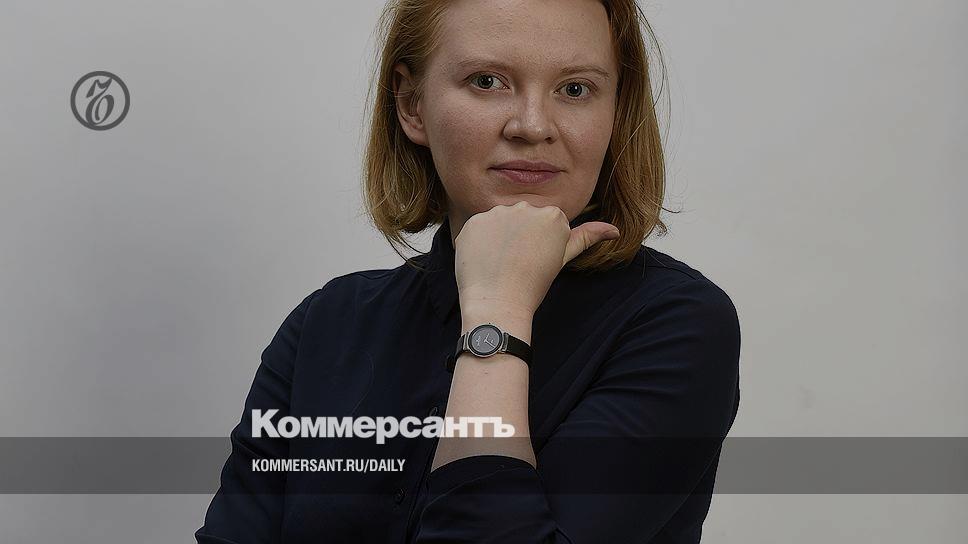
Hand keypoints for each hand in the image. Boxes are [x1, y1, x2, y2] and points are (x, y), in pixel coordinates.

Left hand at [454, 201, 619, 318]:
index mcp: (554, 215)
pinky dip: (479, 242)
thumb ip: (586, 238)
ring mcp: (498, 212)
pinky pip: (478, 227)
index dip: (537, 244)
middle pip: (522, 217)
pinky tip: (483, 260)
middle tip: (516, 263)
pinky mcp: (475, 221)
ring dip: (499, 237)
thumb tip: (614, 230)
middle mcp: (527, 207)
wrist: (498, 303)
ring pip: (500, 221)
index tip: (533, 261)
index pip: (543, 222)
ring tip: (500, 263)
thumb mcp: (562, 259)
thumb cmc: (533, 285)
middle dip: (519, 236)